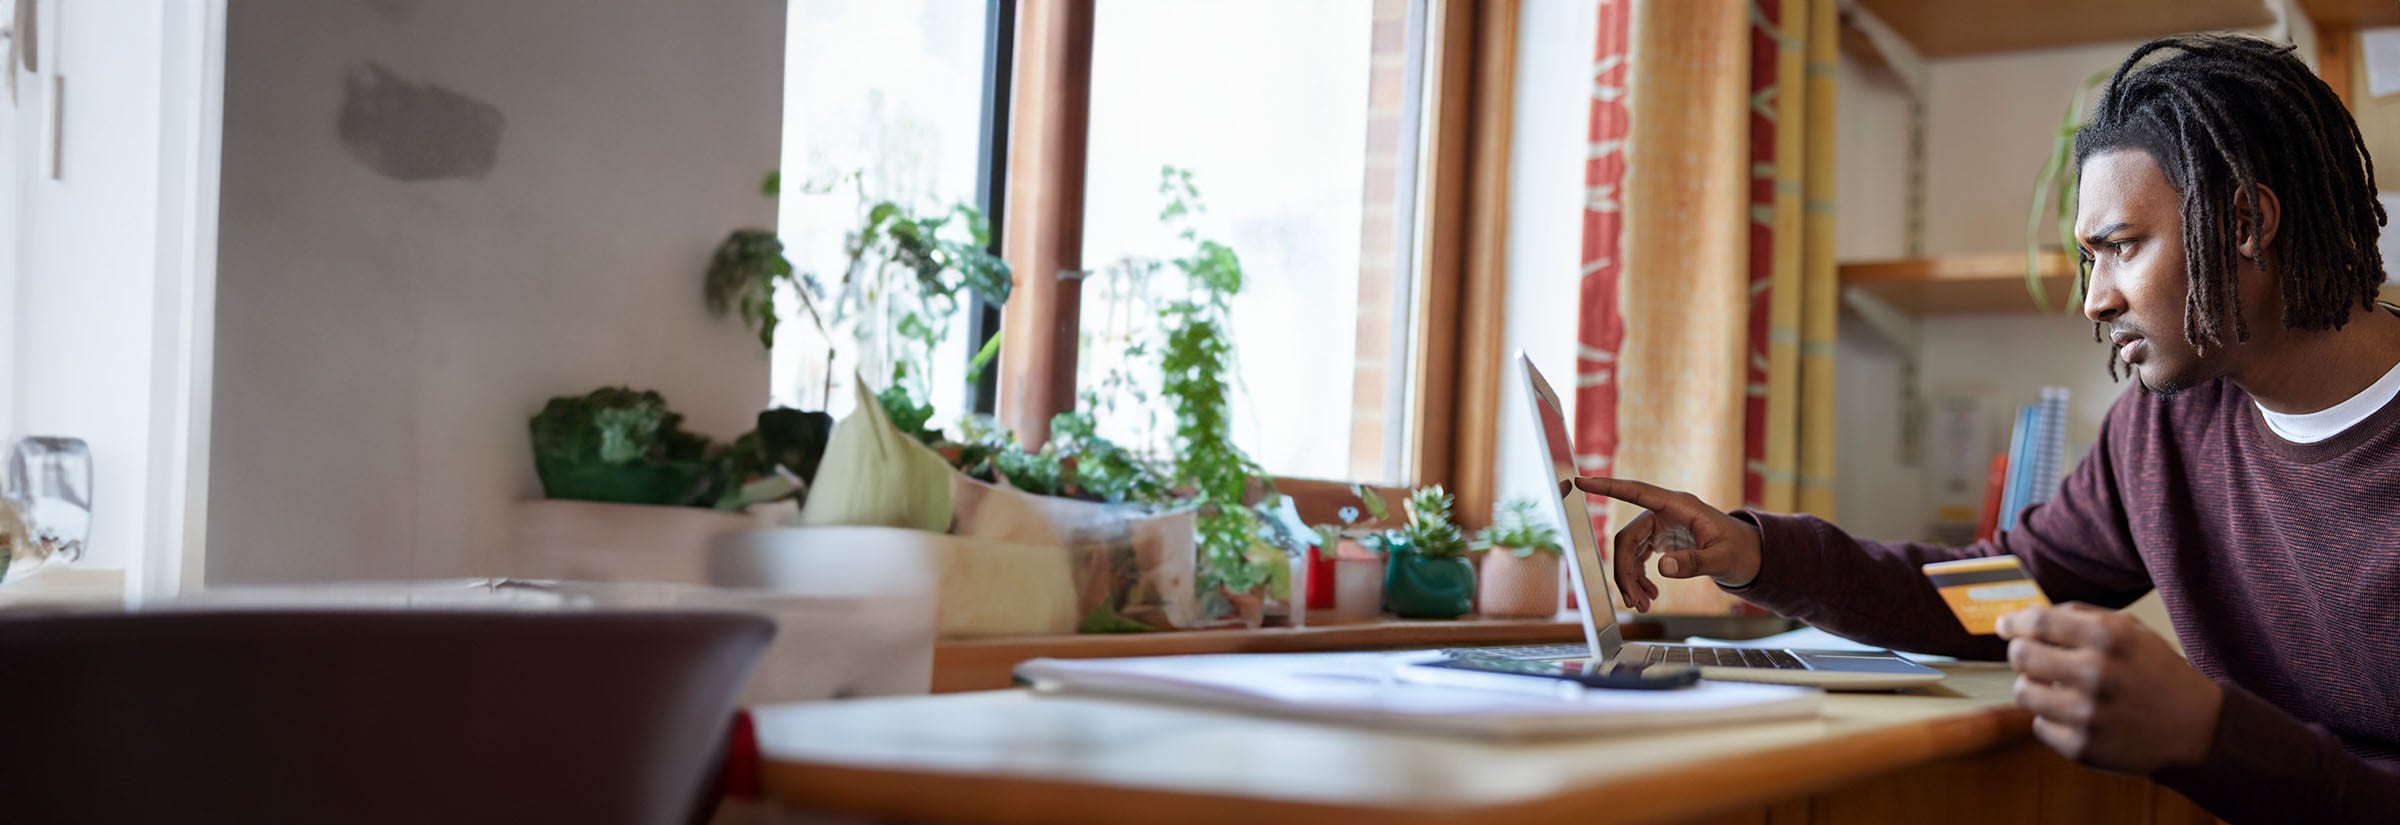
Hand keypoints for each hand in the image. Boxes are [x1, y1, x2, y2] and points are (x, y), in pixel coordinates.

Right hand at [1567, 478, 1761, 611]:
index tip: (1582, 482)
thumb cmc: (1740, 550)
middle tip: (1632, 601)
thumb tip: (1662, 568)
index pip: (1636, 492)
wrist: (1750, 555)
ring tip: (1642, 605)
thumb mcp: (1722, 559)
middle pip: (1628, 537)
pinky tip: (1650, 595)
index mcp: (1678, 506)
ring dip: (1630, 579)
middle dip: (1624, 571)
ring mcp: (1661, 526)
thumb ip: (1694, 563)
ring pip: (1630, 551)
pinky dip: (1639, 578)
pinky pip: (1638, 557)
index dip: (1608, 487)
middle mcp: (1664, 512)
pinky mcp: (1661, 539)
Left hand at [1996, 603, 2222, 773]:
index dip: (2014, 622)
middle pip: (2021, 656)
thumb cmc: (2156, 673)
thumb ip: (2079, 617)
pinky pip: (2039, 726)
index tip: (2005, 626)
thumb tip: (2023, 618)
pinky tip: (2078, 716)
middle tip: (2033, 657)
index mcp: (2109, 637)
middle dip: (2022, 653)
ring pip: (2022, 692)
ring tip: (2057, 688)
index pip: (2038, 622)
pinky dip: (2053, 719)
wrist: (2197, 728)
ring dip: (2034, 688)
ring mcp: (2089, 714)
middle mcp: (2097, 673)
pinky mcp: (2082, 747)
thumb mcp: (2130, 630)